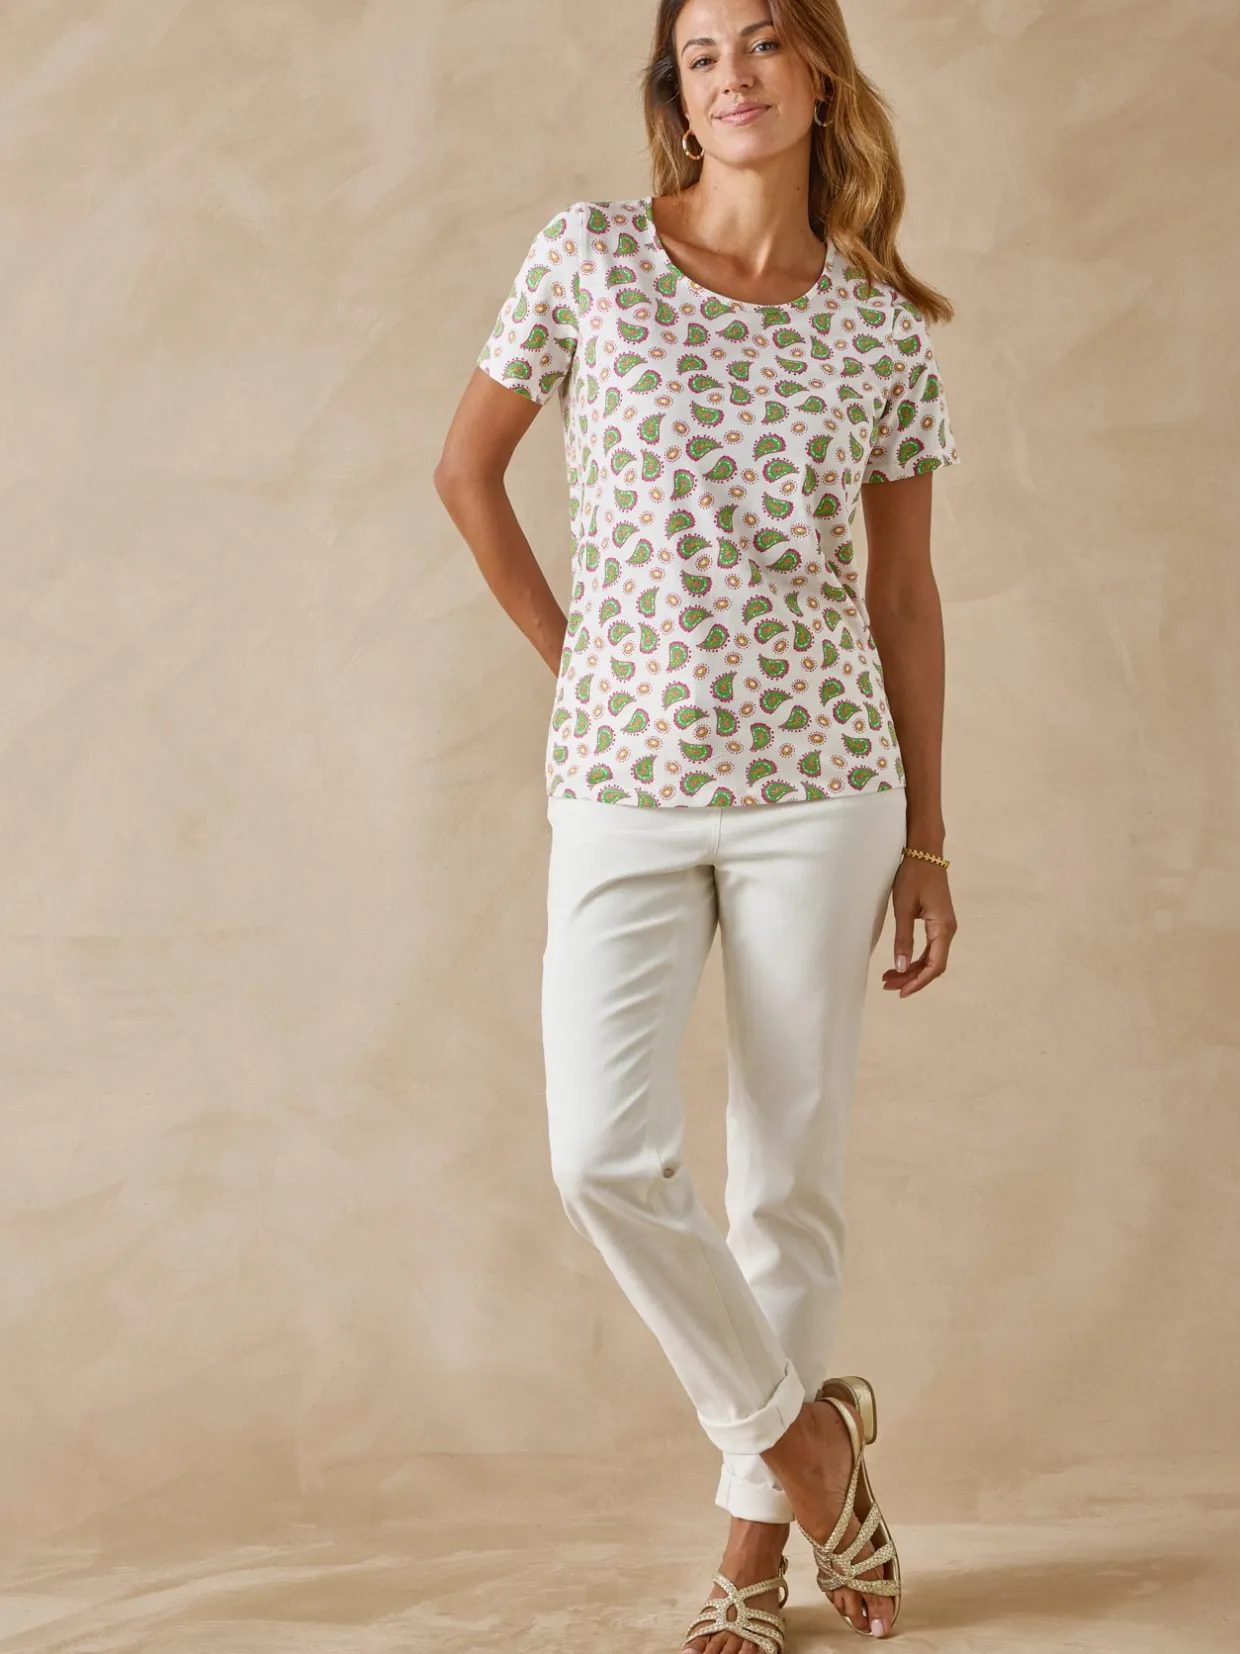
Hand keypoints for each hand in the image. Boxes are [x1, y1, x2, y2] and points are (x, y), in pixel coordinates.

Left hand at [881, 856, 955, 996]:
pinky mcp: (938, 921)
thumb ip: (903, 938)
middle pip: (933, 965)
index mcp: (943, 928)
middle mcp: (948, 930)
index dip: (918, 982)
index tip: (900, 992)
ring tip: (888, 977)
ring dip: (912, 970)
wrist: (924, 851)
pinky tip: (899, 963)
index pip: (934, 966)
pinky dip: (915, 958)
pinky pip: (930, 947)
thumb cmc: (913, 876)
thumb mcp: (903, 908)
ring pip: (931, 958)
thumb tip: (901, 966)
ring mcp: (944, 926)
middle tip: (887, 985)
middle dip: (911, 978)